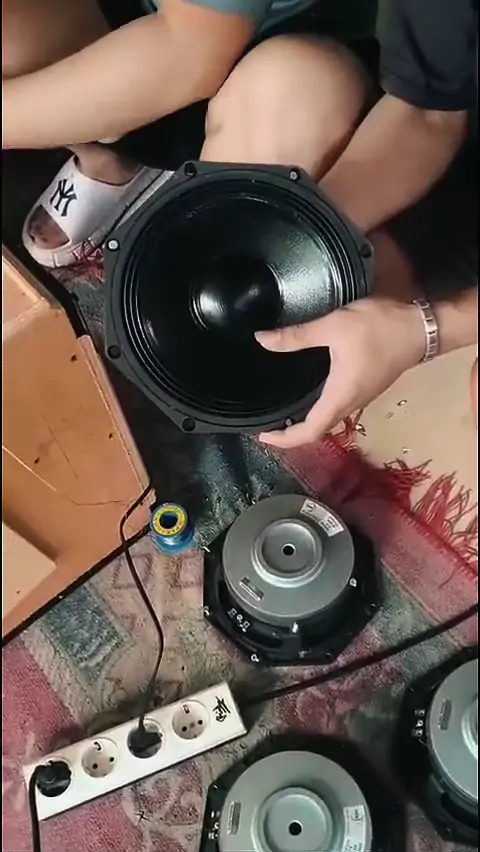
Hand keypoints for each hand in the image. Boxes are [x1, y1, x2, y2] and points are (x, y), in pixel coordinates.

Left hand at [256, 297, 425, 447]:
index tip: (263, 436)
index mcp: (340, 396)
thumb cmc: (379, 329)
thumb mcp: (333, 327)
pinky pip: (337, 406)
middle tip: (266, 424)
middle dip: (291, 433)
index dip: (285, 440)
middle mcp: (350, 403)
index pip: (309, 432)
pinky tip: (308, 390)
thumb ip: (297, 336)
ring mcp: (361, 396)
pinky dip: (318, 407)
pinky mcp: (366, 386)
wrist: (422, 327)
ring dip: (306, 421)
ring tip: (282, 410)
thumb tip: (261, 340)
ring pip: (329, 418)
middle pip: (318, 430)